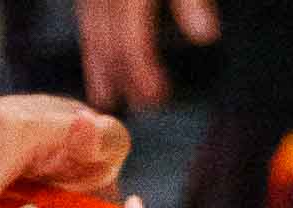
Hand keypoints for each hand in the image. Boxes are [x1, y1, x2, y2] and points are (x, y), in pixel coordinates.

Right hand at [77, 0, 220, 109]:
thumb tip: (205, 37)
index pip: (130, 37)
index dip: (142, 70)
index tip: (157, 96)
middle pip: (109, 39)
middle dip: (124, 76)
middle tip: (145, 106)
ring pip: (92, 29)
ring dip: (101, 65)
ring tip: (108, 97)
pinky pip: (87, 15)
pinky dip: (92, 40)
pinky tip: (97, 59)